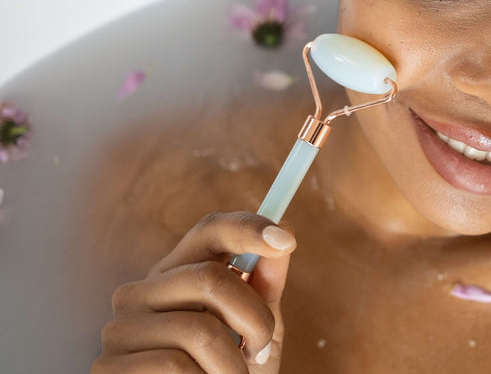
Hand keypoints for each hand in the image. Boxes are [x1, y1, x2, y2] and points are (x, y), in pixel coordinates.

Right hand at [93, 211, 295, 372]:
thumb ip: (267, 283)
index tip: (285, 240)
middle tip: (260, 351)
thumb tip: (283, 229)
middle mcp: (140, 294)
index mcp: (175, 274)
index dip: (247, 228)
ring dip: (233, 364)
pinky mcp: (108, 368)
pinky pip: (176, 366)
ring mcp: (119, 330)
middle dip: (255, 319)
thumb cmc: (226, 372)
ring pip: (198, 330)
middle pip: (210, 278)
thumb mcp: (256, 328)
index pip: (209, 231)